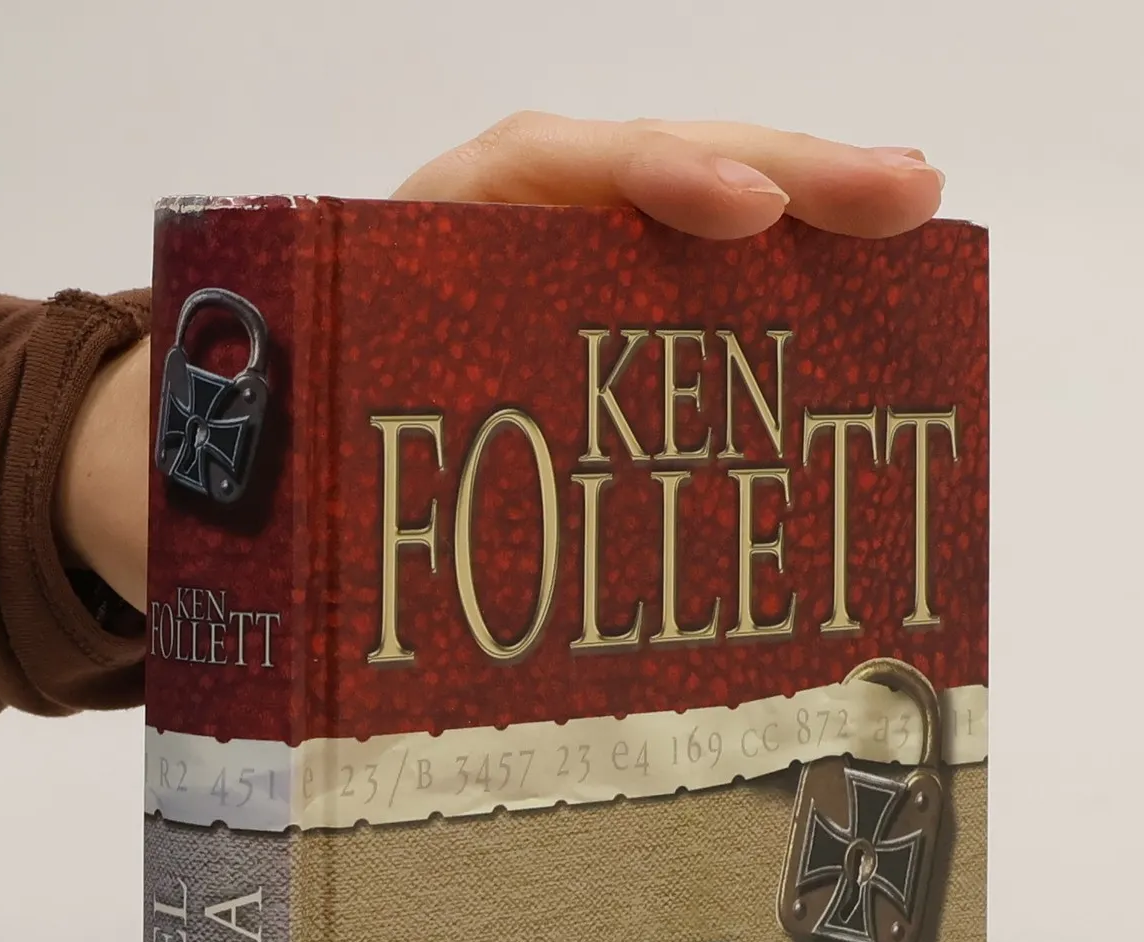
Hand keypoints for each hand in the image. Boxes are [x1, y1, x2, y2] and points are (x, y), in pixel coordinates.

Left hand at [56, 115, 943, 610]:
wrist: (231, 467)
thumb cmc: (255, 460)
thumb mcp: (262, 460)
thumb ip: (298, 473)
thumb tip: (329, 568)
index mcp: (413, 246)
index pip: (540, 171)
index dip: (644, 181)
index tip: (737, 213)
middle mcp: (497, 243)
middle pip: (649, 173)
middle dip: (782, 174)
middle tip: (904, 194)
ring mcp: (551, 282)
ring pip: (685, 226)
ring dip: (802, 217)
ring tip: (912, 213)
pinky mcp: (586, 336)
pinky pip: (685, 301)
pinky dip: (770, 298)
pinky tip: (855, 309)